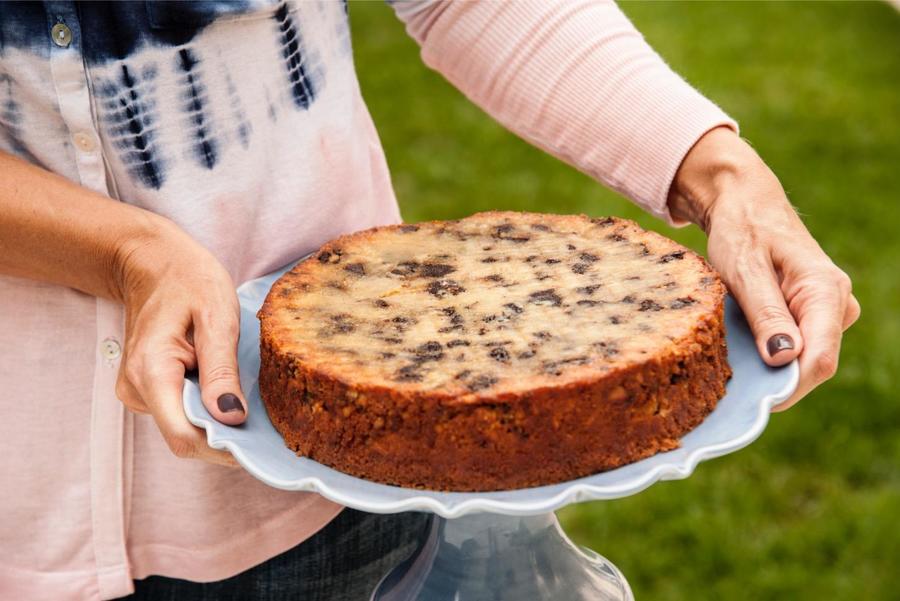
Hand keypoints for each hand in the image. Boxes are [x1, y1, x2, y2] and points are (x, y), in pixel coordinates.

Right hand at [111, 217, 246, 464]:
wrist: (154, 263)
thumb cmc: (189, 280)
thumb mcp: (217, 316)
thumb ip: (221, 370)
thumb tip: (231, 418)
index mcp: (151, 372)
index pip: (184, 437)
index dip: (223, 449)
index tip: (261, 447)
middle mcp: (136, 390)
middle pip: (185, 438)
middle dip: (226, 439)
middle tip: (268, 430)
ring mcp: (138, 393)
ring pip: (184, 428)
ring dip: (218, 425)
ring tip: (252, 406)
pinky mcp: (148, 391)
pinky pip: (182, 414)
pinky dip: (208, 411)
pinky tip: (229, 395)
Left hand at [669, 127, 859, 410]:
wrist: (743, 204)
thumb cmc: (742, 230)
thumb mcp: (745, 270)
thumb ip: (766, 313)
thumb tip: (784, 358)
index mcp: (825, 291)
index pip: (820, 358)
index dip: (790, 386)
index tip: (756, 400)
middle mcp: (836, 304)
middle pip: (813, 364)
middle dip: (776, 380)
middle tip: (732, 388)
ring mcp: (826, 312)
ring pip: (803, 360)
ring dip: (770, 369)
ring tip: (732, 367)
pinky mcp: (810, 316)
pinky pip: (794, 348)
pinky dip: (768, 356)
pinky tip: (741, 356)